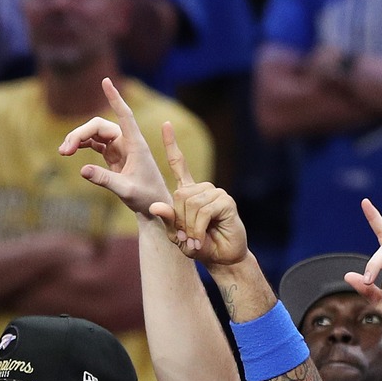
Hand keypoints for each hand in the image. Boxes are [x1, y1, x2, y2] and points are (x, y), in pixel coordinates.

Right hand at [62, 76, 170, 217]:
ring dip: (78, 139)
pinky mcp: (114, 155)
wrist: (153, 204)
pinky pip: (95, 143)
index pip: (124, 114)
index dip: (114, 97)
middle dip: (79, 134)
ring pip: (95, 134)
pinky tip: (71, 151)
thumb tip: (81, 169)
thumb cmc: (146, 196)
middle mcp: (127, 141)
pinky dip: (82, 145)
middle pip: (99, 126)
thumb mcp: (125, 190)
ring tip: (63, 152)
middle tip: (63, 151)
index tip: (106, 81)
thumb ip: (104, 180)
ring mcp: (120, 147)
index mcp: (135, 144)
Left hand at [147, 123, 246, 264]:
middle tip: (187, 237)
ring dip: (190, 227)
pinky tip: (203, 238)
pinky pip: (203, 211)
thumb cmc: (199, 246)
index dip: (171, 145)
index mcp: (189, 191)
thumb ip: (167, 221)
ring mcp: (216, 192)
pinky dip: (198, 229)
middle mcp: (203, 188)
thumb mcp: (177, 235)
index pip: (179, 163)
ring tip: (196, 239)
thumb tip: (155, 206)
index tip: (166, 123)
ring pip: (191, 204)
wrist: (223, 257)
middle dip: (179, 221)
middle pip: (179, 195)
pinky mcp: (226, 201)